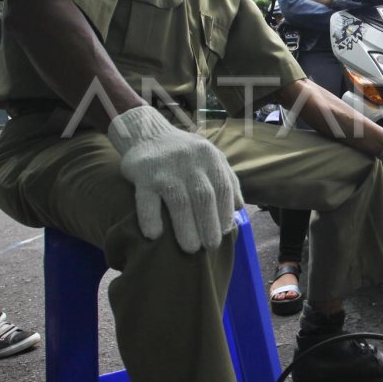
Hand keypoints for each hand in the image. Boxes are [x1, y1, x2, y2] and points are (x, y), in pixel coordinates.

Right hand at [107, 105, 242, 253]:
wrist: (147, 132)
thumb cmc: (184, 152)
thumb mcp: (210, 156)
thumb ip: (226, 178)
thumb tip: (240, 207)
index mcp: (209, 157)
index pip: (222, 188)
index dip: (225, 212)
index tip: (225, 232)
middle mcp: (190, 161)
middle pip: (204, 197)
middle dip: (209, 225)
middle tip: (211, 247)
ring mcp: (165, 168)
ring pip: (179, 202)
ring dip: (185, 229)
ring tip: (190, 249)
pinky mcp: (143, 174)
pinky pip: (146, 200)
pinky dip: (151, 219)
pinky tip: (154, 235)